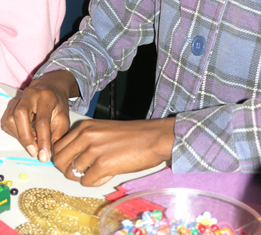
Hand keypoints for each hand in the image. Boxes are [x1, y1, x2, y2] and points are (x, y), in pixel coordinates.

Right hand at [1, 70, 77, 161]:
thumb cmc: (57, 104)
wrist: (50, 88)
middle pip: (20, 116)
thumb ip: (58, 135)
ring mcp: (19, 98)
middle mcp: (31, 95)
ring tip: (33, 142)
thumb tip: (51, 154)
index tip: (44, 156)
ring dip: (20, 136)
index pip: (42, 121)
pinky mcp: (12, 104)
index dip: (42, 140)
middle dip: (26, 138)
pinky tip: (26, 135)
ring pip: (11, 119)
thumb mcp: (63, 118)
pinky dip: (15, 132)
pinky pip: (7, 121)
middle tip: (34, 152)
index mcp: (47, 97)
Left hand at [53, 117, 175, 186]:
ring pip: (72, 173)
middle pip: (59, 160)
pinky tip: (109, 173)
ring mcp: (94, 150)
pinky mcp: (103, 165)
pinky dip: (96, 182)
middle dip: (68, 169)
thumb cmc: (133, 135)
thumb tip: (71, 159)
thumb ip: (85, 140)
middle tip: (83, 171)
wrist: (154, 137)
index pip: (58, 146)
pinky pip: (86, 181)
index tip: (73, 163)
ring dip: (84, 176)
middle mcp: (86, 136)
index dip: (64, 158)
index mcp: (85, 126)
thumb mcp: (103, 130)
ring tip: (100, 171)